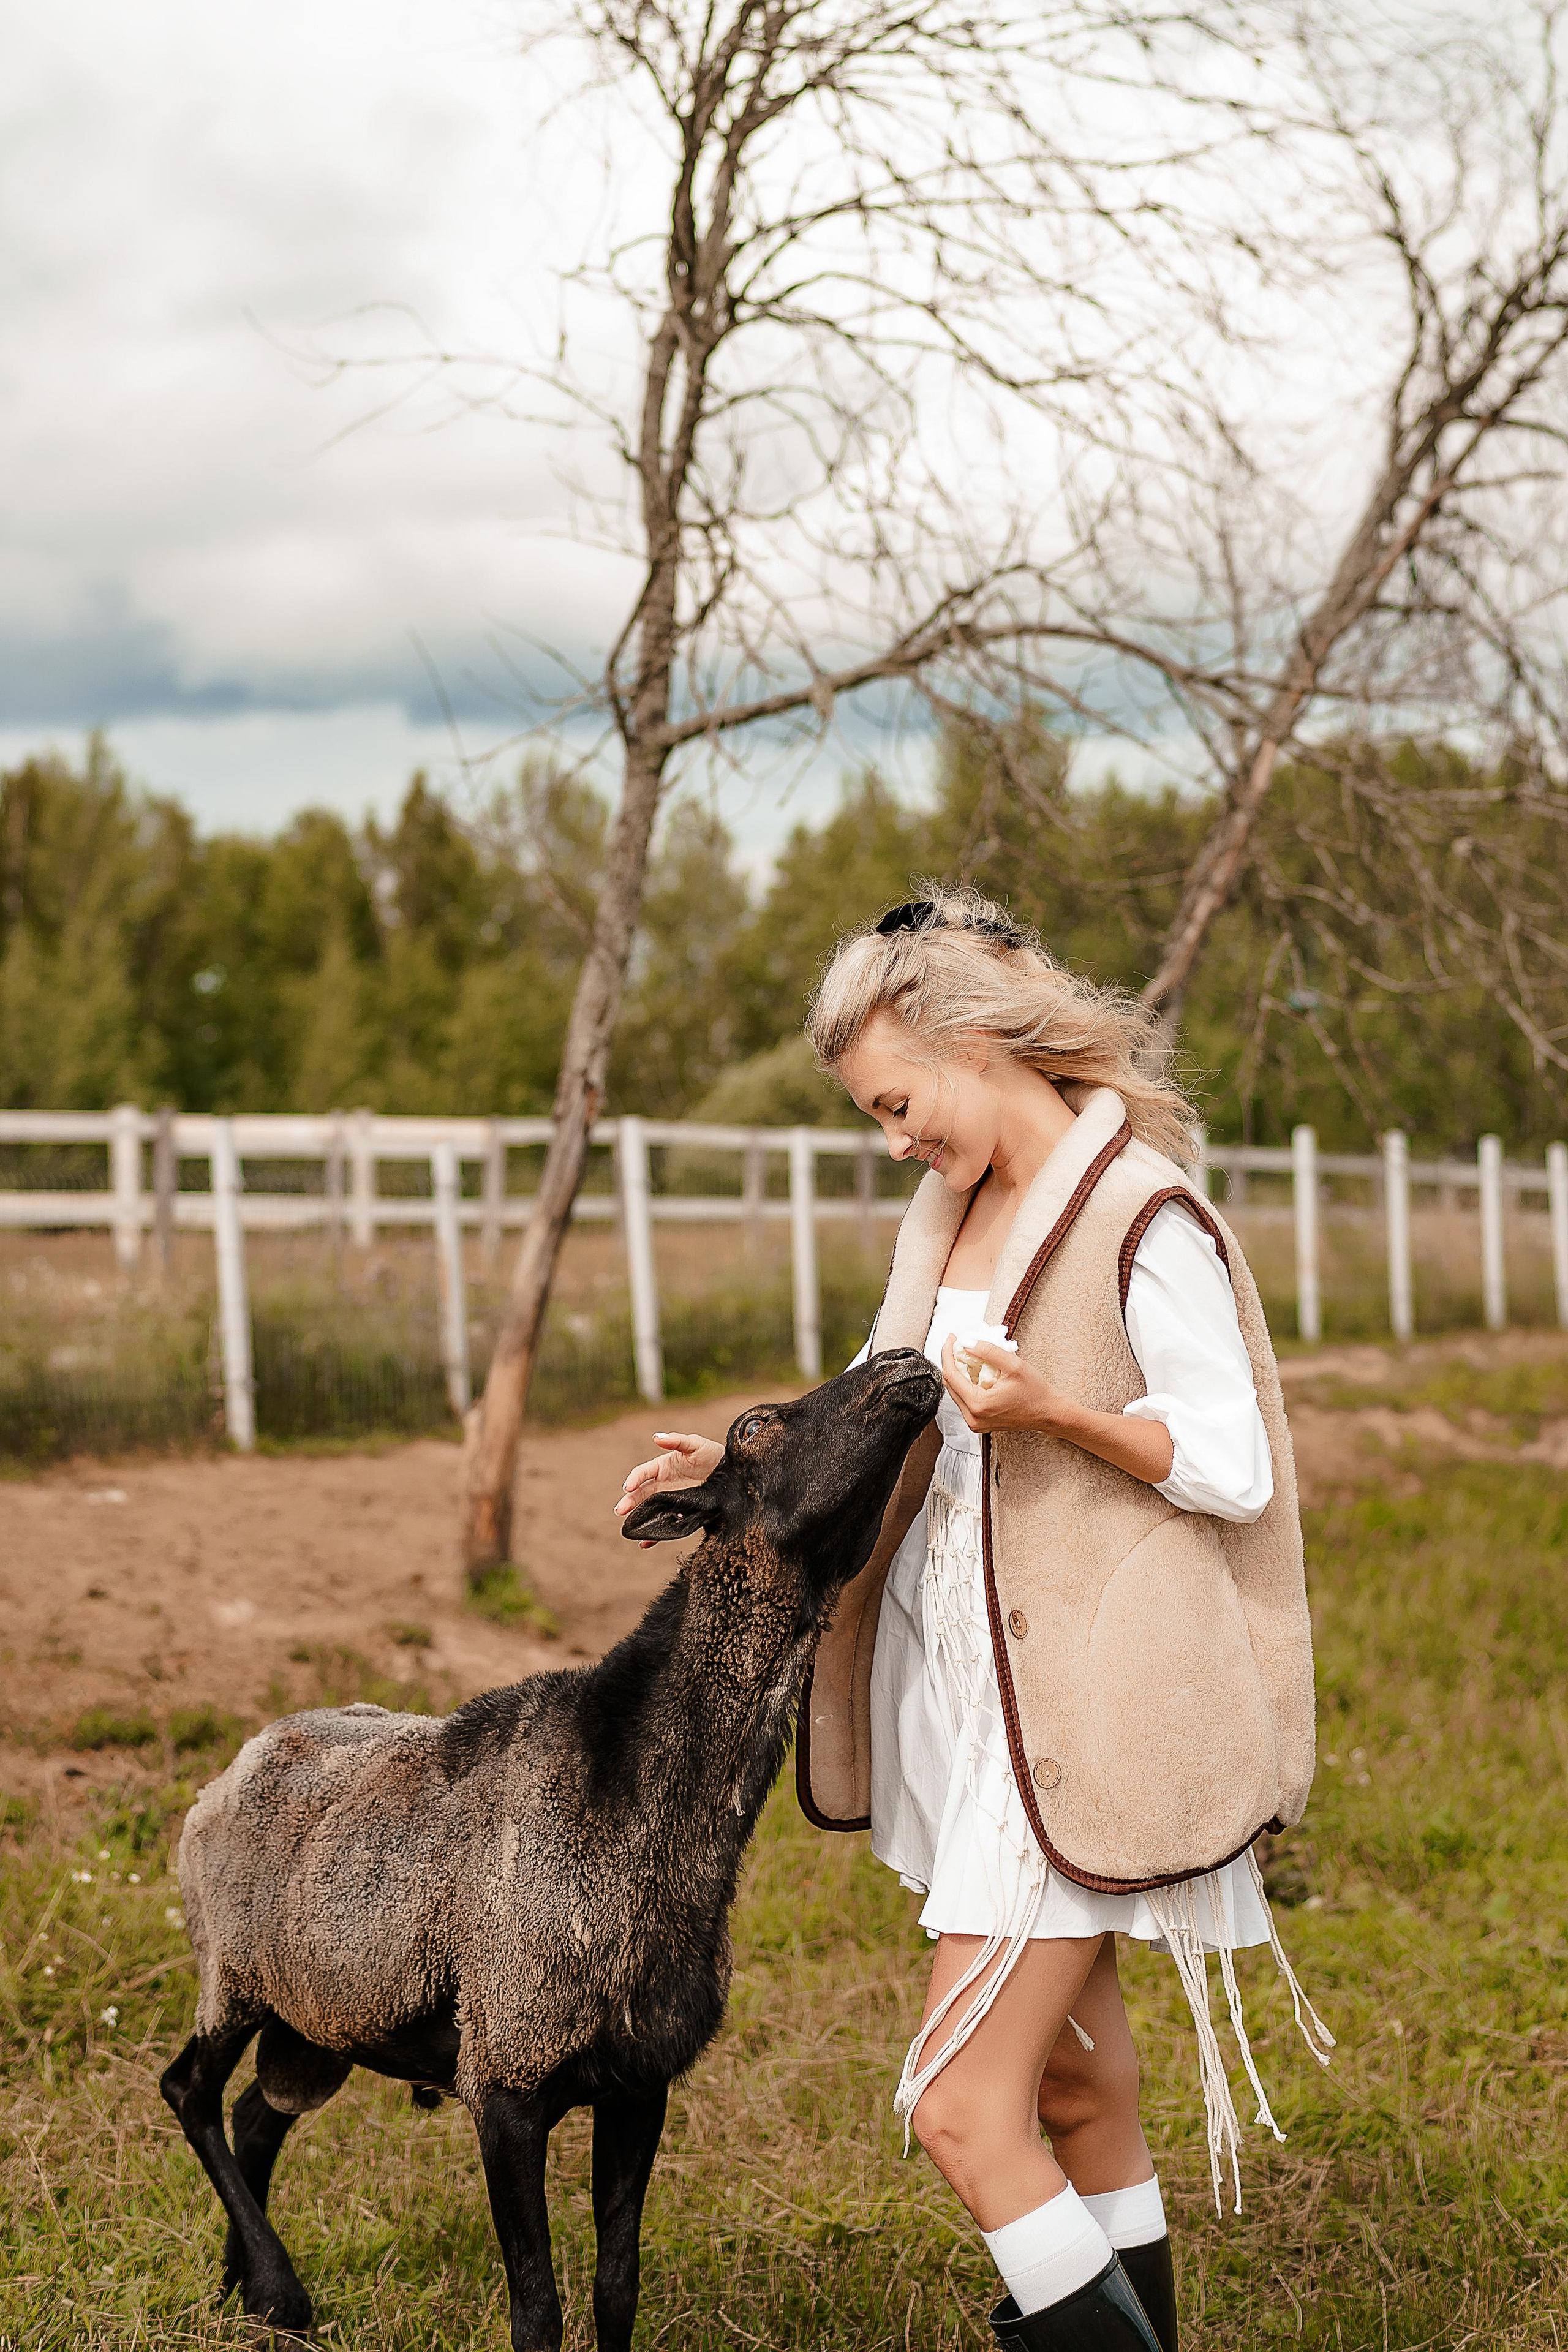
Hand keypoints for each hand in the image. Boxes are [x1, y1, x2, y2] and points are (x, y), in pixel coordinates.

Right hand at [614, 1431, 724, 1548]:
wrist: (730, 1473)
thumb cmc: (711, 1454)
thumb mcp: (696, 1444)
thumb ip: (677, 1441)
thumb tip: (657, 1437)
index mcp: (663, 1466)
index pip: (643, 1473)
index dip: (634, 1479)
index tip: (627, 1487)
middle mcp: (663, 1484)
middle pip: (640, 1493)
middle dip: (629, 1501)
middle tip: (620, 1510)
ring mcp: (670, 1499)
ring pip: (648, 1509)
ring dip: (637, 1517)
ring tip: (628, 1527)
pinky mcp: (680, 1512)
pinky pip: (664, 1523)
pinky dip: (653, 1534)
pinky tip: (644, 1542)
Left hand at [938, 1334, 1175, 1483]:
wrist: (1062, 1419)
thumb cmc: (1045, 1394)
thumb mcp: (1019, 1366)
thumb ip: (991, 1351)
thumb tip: (968, 1341)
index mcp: (979, 1404)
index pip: (952, 1372)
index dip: (950, 1349)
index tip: (955, 1332)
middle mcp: (975, 1417)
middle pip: (954, 1381)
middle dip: (956, 1358)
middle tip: (963, 1338)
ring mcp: (980, 1422)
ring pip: (963, 1389)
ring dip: (967, 1369)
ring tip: (977, 1350)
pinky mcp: (988, 1421)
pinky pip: (973, 1396)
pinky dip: (975, 1381)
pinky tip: (986, 1367)